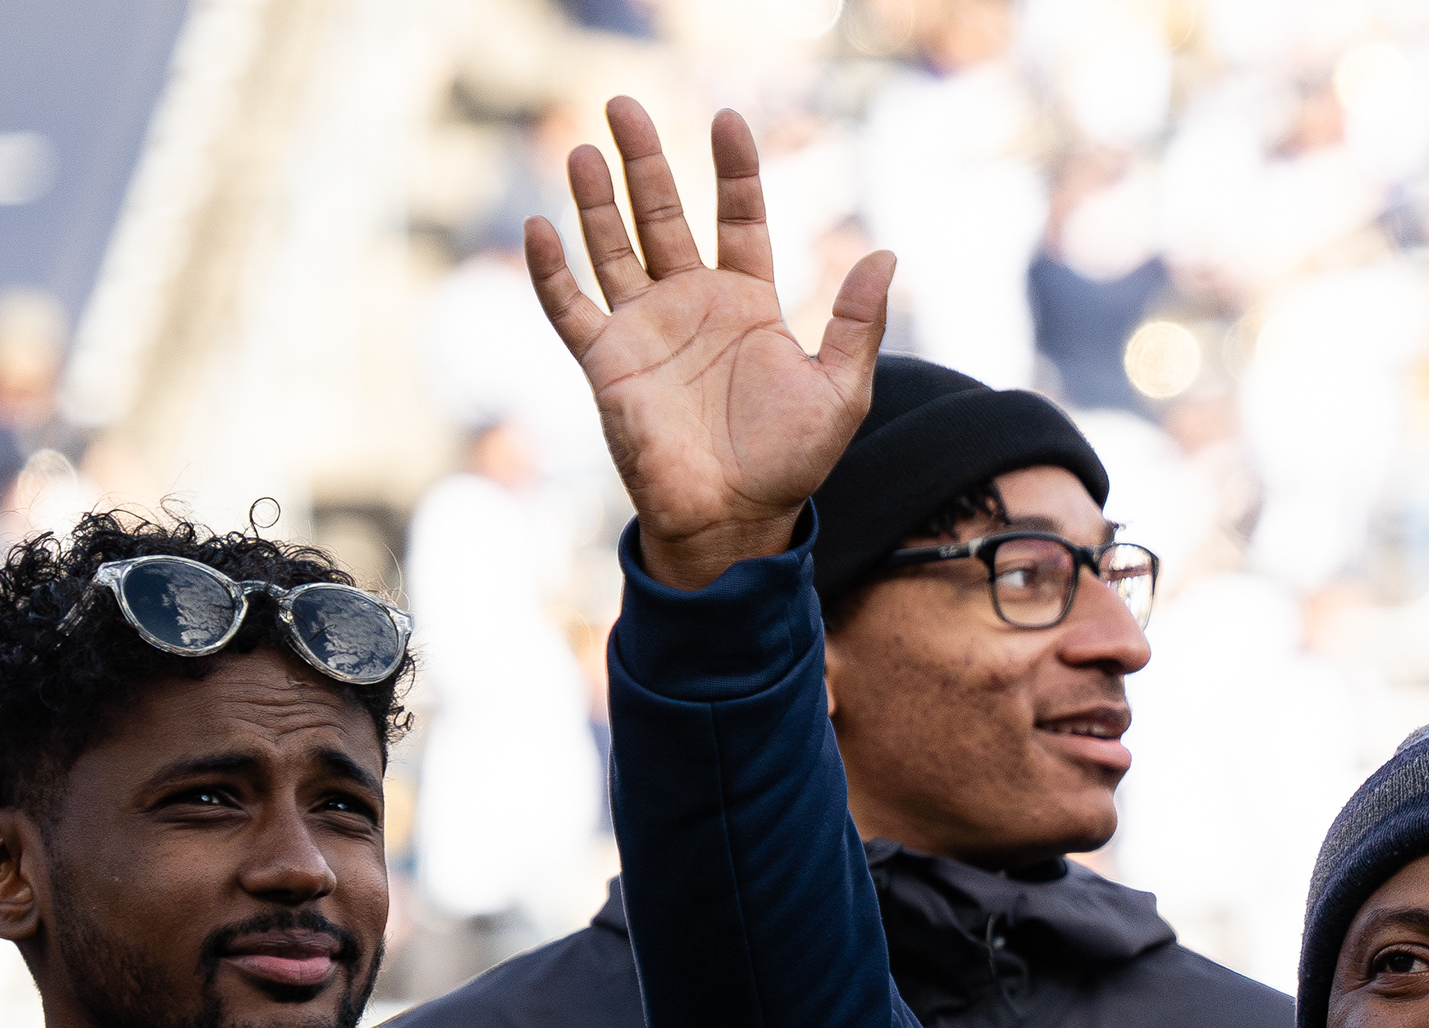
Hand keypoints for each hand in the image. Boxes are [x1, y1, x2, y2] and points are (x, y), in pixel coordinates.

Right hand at [525, 100, 893, 591]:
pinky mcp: (606, 364)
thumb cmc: (790, 462)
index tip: (725, 119)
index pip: (738, 217)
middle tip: (624, 105)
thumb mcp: (840, 390)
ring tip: (584, 150)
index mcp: (748, 302)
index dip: (732, 169)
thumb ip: (859, 324)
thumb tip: (886, 255)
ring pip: (612, 248)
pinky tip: (541, 228)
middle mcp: (691, 304)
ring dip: (596, 201)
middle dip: (645, 162)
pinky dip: (552, 271)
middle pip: (662, 216)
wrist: (735, 521)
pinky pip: (570, 309)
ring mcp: (645, 330)